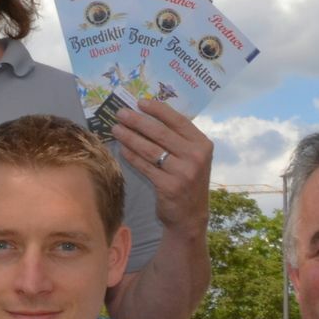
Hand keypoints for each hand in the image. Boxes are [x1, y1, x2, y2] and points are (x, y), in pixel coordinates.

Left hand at [112, 98, 212, 232]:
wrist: (190, 217)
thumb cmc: (187, 182)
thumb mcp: (192, 158)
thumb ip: (178, 139)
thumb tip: (149, 115)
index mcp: (203, 144)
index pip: (178, 121)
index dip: (158, 110)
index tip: (140, 102)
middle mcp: (196, 157)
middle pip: (160, 133)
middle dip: (137, 121)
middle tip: (120, 113)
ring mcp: (183, 172)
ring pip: (150, 149)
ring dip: (130, 137)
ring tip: (115, 129)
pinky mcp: (169, 186)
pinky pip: (145, 166)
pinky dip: (131, 156)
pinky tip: (121, 148)